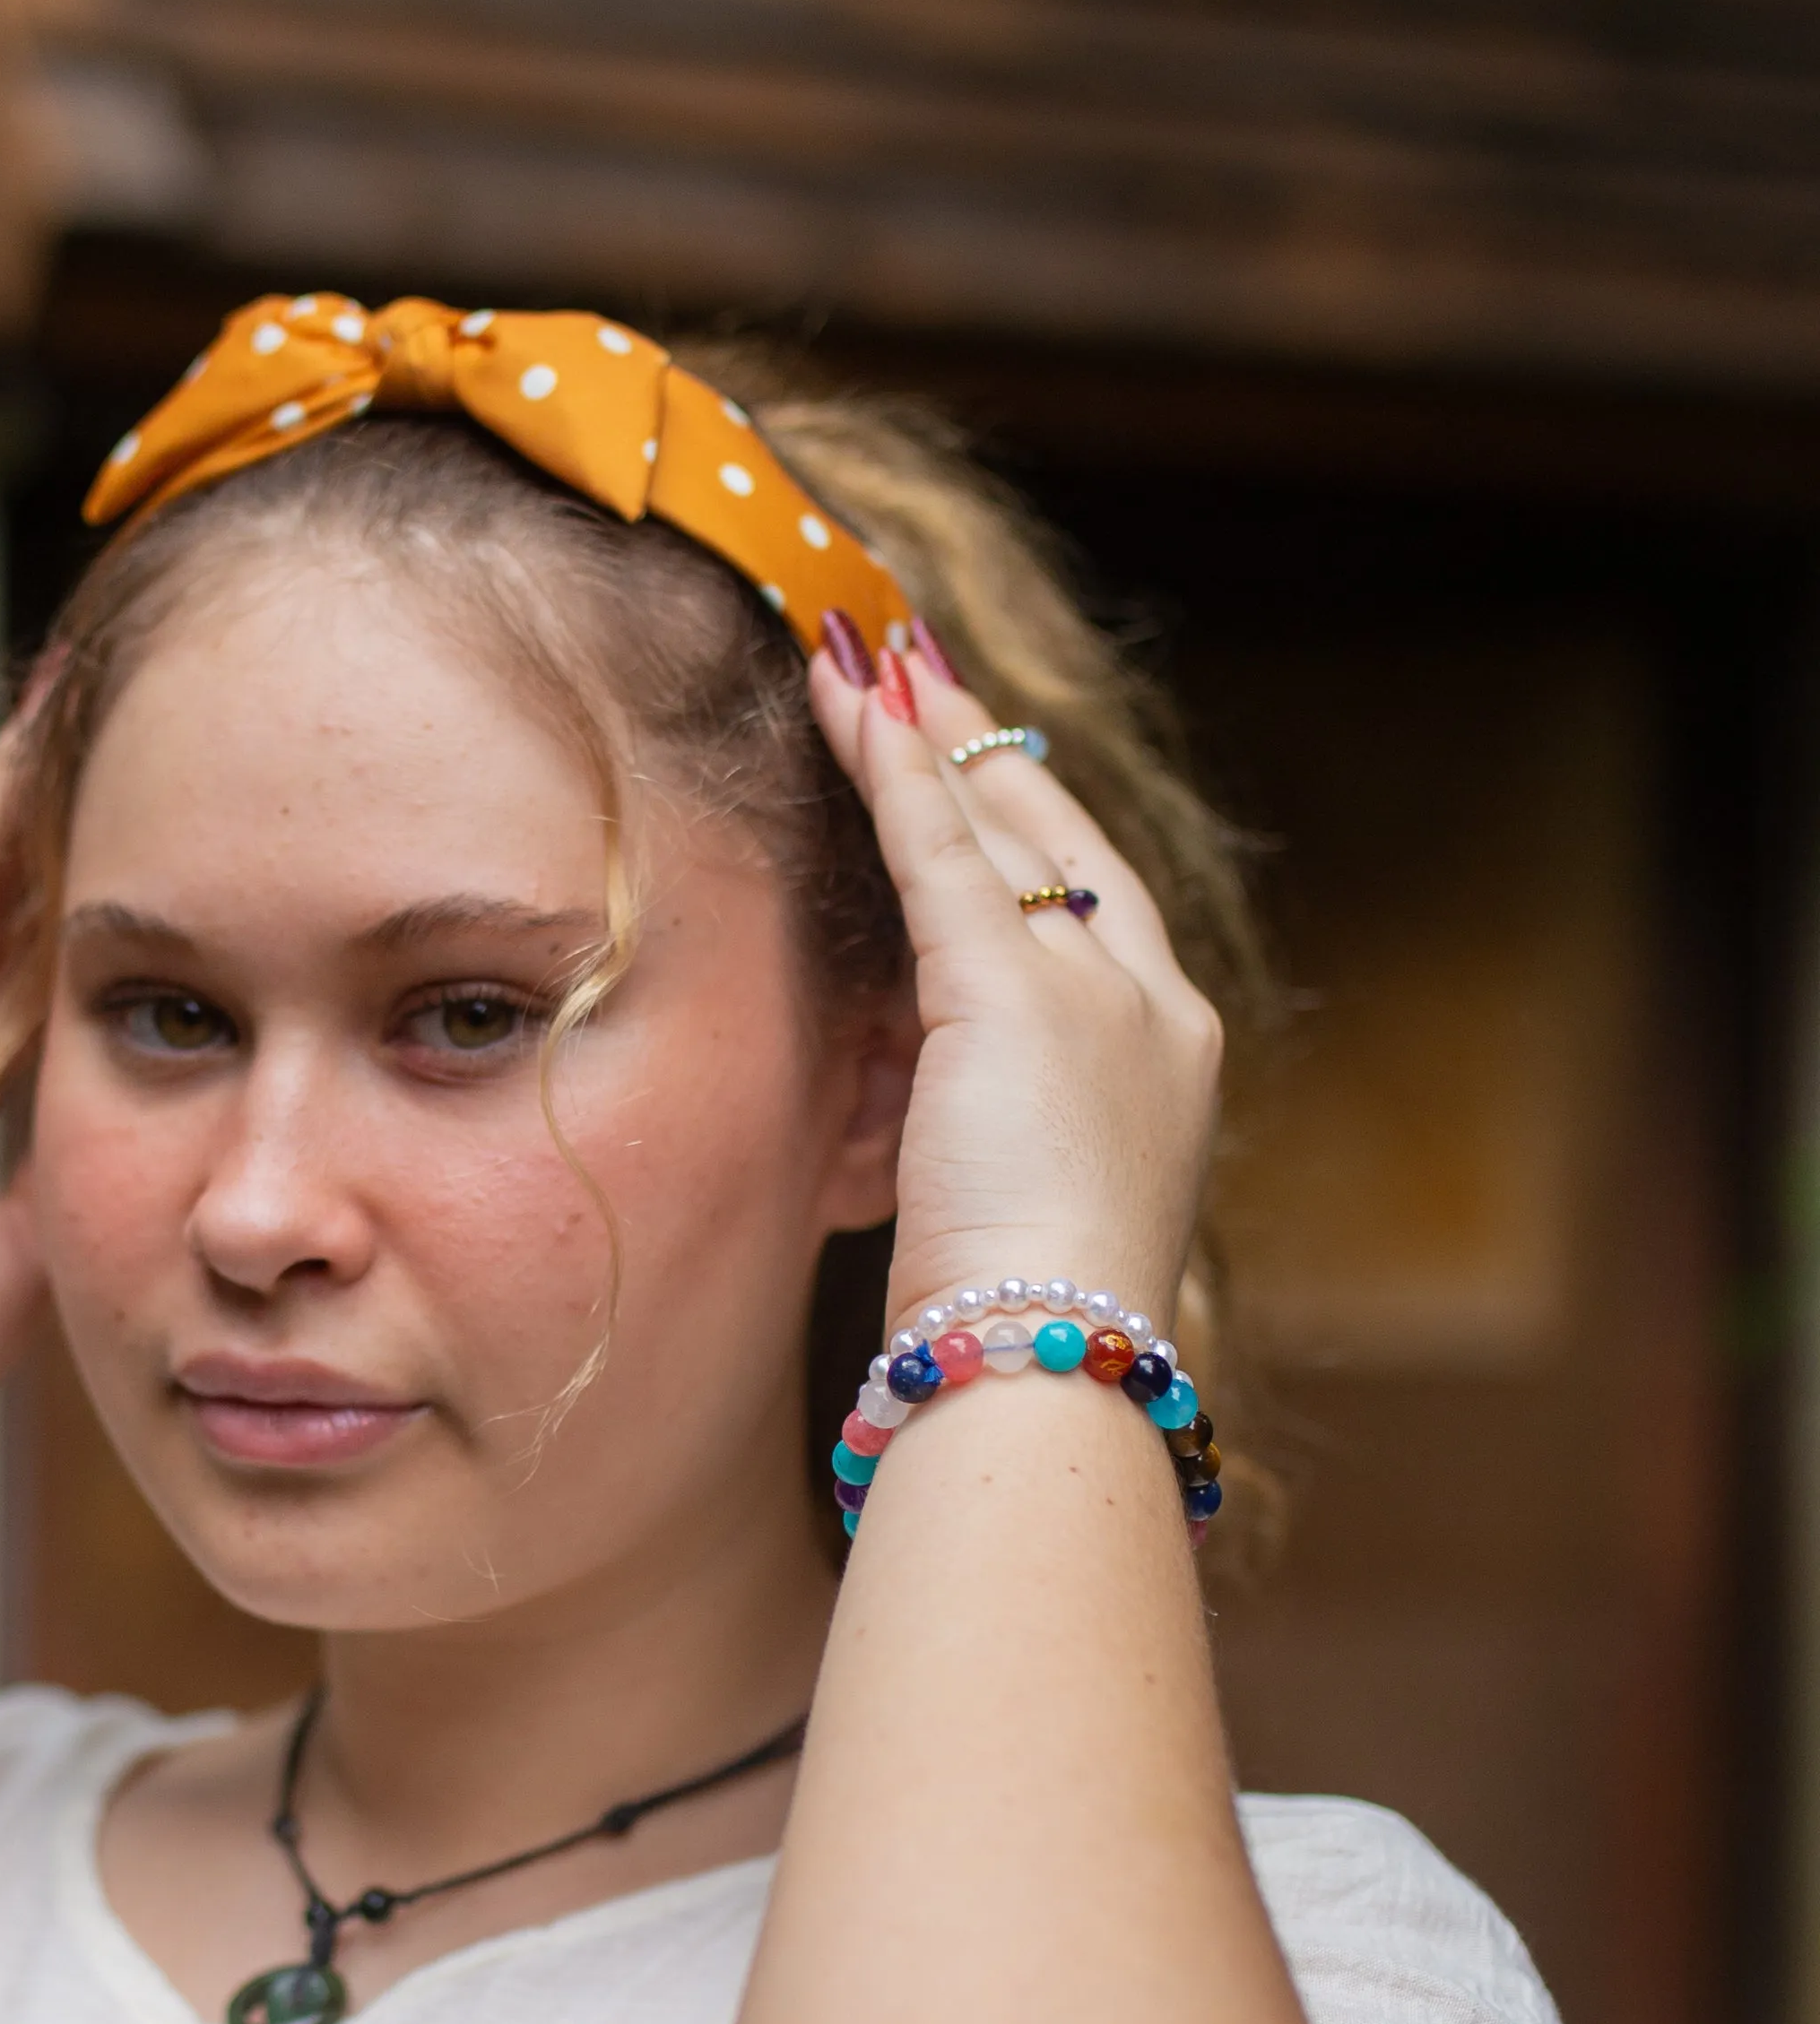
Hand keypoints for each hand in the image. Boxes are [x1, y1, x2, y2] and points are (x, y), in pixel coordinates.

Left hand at [809, 631, 1221, 1326]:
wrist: (1043, 1364)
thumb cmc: (1020, 1323)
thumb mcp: (1017, 1199)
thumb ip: (988, 1122)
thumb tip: (930, 1102)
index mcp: (1170, 1060)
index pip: (1102, 905)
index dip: (1038, 825)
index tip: (988, 764)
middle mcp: (1154, 1010)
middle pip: (1064, 845)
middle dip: (986, 753)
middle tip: (920, 670)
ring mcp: (1096, 996)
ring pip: (1000, 833)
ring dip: (928, 736)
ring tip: (869, 659)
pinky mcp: (1012, 998)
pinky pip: (943, 854)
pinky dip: (894, 774)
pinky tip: (852, 705)